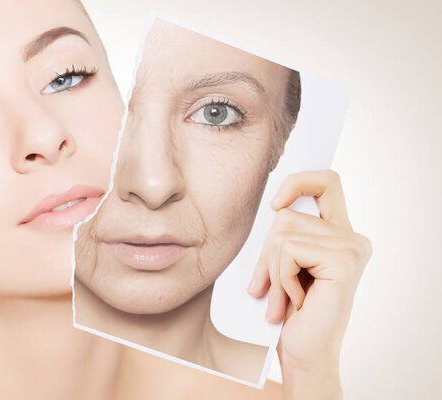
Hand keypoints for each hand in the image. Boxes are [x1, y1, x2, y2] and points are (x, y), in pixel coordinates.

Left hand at [247, 170, 371, 398]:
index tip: (273, 205)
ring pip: (282, 233)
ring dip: (271, 270)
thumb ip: (284, 233)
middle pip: (286, 214)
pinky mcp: (345, 262)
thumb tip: (272, 205)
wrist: (304, 354)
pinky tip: (296, 302)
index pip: (326, 182)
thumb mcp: (282, 263)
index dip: (298, 182)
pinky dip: (280, 278)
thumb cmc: (290, 311)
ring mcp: (352, 248)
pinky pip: (289, 251)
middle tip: (266, 286)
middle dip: (265, 252)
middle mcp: (352, 237)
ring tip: (283, 297)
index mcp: (339, 233)